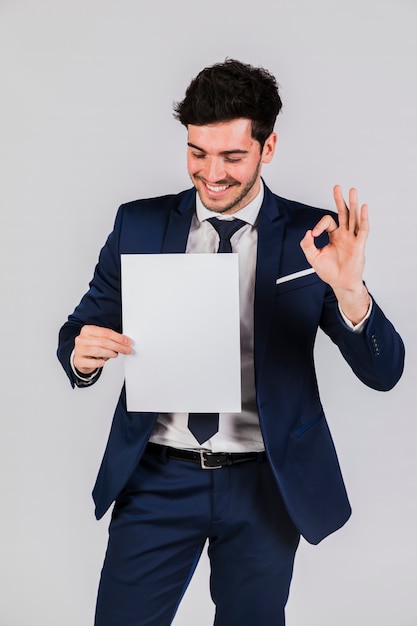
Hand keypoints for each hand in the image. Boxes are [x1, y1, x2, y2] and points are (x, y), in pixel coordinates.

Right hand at [73, 325, 131, 373]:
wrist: (80, 359)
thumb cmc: (92, 348)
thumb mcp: (100, 340)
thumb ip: (111, 339)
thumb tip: (126, 341)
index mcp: (87, 330)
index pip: (106, 332)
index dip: (119, 337)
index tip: (128, 342)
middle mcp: (81, 339)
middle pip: (103, 342)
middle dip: (118, 346)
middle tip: (127, 350)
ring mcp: (79, 350)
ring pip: (98, 351)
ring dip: (110, 353)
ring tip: (115, 354)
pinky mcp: (78, 361)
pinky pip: (93, 362)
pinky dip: (101, 362)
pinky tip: (103, 361)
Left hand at [300, 185, 370, 324]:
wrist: (340, 284)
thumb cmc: (329, 272)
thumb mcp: (313, 257)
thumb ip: (307, 245)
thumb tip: (307, 232)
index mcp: (333, 236)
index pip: (327, 222)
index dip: (319, 225)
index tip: (313, 234)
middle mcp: (344, 234)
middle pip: (343, 213)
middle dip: (340, 200)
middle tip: (337, 187)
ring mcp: (353, 238)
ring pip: (353, 217)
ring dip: (353, 204)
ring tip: (353, 190)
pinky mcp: (359, 244)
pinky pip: (363, 229)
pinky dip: (363, 218)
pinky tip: (362, 207)